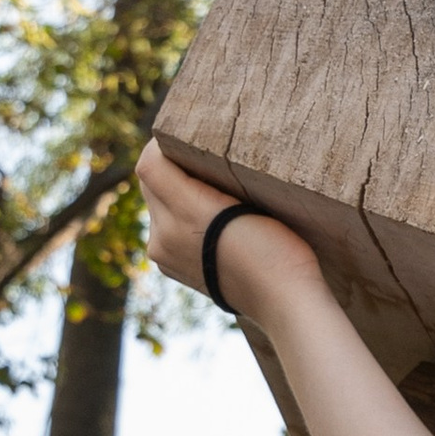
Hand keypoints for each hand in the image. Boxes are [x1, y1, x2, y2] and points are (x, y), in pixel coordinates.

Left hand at [139, 138, 321, 329]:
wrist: (285, 301)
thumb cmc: (272, 249)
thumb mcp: (237, 202)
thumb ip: (193, 178)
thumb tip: (157, 153)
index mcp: (177, 215)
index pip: (149, 165)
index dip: (162, 144)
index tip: (186, 134)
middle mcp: (162, 238)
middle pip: (154, 185)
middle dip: (173, 170)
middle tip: (207, 164)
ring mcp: (168, 258)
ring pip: (162, 207)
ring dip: (178, 195)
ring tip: (214, 196)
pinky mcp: (178, 270)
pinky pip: (169, 231)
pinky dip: (183, 219)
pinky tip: (213, 224)